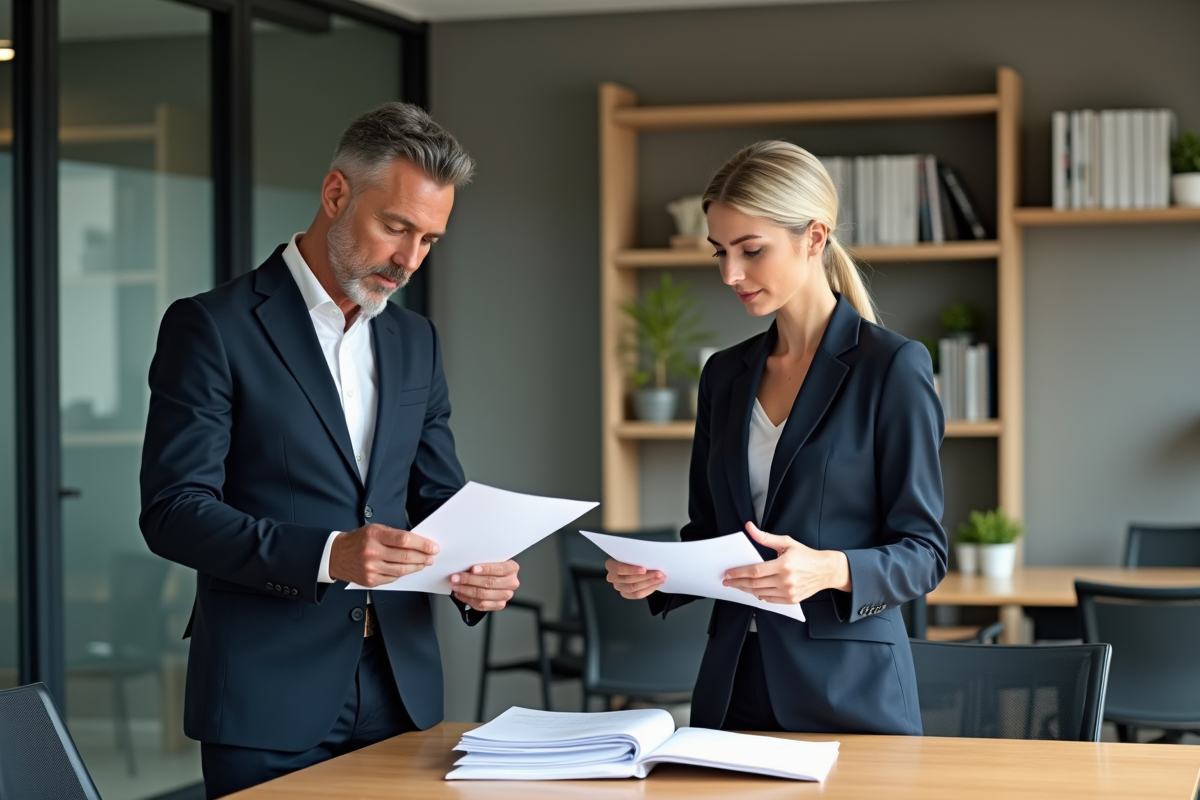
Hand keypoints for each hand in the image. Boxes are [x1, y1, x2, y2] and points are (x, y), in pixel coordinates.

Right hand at [329, 524, 437, 587]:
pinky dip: (403, 573)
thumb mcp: (374, 530)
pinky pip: (393, 578)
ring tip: (424, 563)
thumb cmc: (358, 540)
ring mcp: (370, 568)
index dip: (422, 544)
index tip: (433, 547)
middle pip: (405, 556)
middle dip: (423, 557)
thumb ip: (394, 535)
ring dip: (416, 567)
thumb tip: (418, 542)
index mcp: (374, 535)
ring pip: (401, 570)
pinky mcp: (370, 580)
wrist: (336, 556)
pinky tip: (408, 569)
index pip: (404, 540)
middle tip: (431, 556)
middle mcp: (372, 552)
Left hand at [450, 560, 519, 610]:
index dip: (486, 569)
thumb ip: (481, 560)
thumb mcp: (489, 559)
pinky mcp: (499, 605)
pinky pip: (482, 605)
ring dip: (466, 590)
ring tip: (455, 586)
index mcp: (512, 568)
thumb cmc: (490, 566)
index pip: (500, 569)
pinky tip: (460, 594)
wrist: (494, 577)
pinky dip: (468, 599)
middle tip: (456, 578)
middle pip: (490, 583)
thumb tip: (464, 562)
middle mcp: (512, 582)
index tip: (472, 569)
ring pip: (484, 595)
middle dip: (469, 580)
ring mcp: (506, 595)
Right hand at [605, 558, 664, 599]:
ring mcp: (619, 587)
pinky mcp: (625, 594)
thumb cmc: (632, 558)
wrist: (631, 565)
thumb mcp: (631, 553)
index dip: (632, 570)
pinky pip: (637, 595)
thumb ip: (636, 555)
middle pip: (629, 579)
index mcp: (611, 565)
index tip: (644, 569)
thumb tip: (649, 556)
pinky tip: (656, 584)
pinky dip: (648, 590)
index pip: (619, 568)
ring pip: (634, 588)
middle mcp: (612, 577)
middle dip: (646, 576)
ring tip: (660, 578)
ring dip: (650, 583)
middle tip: (659, 573)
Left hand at [722, 522, 851, 603]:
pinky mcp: (791, 600)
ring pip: (760, 593)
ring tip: (737, 585)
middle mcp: (786, 580)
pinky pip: (769, 600)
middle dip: (737, 582)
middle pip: (754, 584)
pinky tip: (753, 590)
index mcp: (784, 565)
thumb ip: (765, 537)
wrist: (825, 570)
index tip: (728, 573)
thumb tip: (749, 528)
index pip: (755, 571)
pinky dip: (759, 595)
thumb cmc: (806, 555)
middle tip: (727, 581)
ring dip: (745, 589)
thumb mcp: (786, 542)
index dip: (739, 573)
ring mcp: (789, 592)